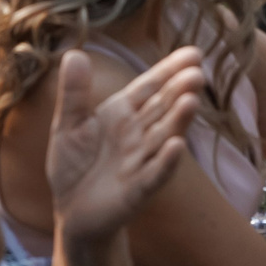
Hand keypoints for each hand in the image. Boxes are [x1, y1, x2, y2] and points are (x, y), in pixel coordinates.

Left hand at [44, 45, 202, 244]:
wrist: (72, 211)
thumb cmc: (74, 164)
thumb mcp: (67, 124)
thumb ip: (74, 93)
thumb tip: (75, 53)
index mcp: (123, 113)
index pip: (150, 87)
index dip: (170, 70)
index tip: (193, 53)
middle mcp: (138, 134)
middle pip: (163, 108)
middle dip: (179, 91)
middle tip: (197, 73)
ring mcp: (141, 161)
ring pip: (163, 137)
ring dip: (178, 120)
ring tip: (191, 101)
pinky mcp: (137, 190)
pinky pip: (153, 174)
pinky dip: (165, 162)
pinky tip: (176, 146)